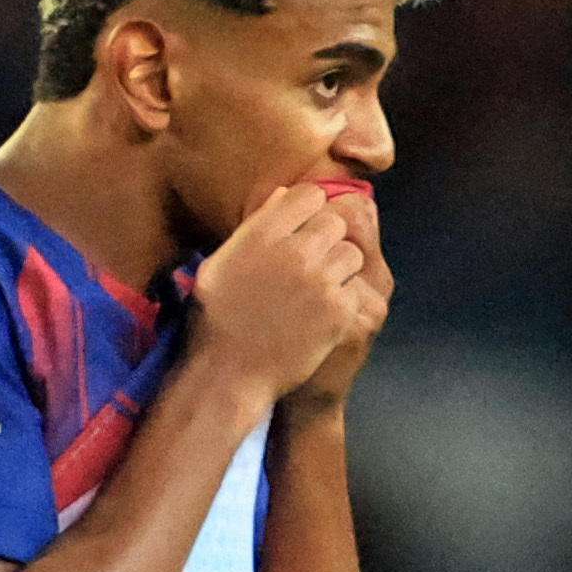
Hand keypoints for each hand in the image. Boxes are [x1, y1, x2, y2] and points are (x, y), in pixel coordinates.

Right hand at [190, 180, 380, 406]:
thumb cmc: (216, 321)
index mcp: (262, 234)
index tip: (304, 230)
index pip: (309, 195)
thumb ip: (255, 227)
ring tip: (319, 289)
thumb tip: (285, 196)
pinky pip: (355, 289)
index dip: (310, 210)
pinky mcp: (338, 311)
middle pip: (335, 222)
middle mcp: (294, 251)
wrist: (228, 377)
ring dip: (340, 268)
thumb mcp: (219, 264)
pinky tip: (321, 315)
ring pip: (352, 253)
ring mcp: (320, 282)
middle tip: (312, 265)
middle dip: (327, 239)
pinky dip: (343, 300)